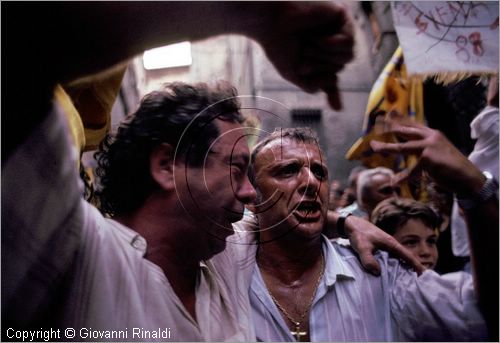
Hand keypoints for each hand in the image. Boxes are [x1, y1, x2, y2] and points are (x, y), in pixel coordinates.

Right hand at [250, 2, 354, 109]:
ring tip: (307, 42)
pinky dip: (329, 44)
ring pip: (348, 57)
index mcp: (318, 59)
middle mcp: (330, 45)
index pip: (331, 78)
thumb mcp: (294, 74)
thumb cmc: (278, 46)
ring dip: (324, 55)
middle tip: (301, 52)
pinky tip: (315, 36)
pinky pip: (347, 42)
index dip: (334, 93)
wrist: (270, 22)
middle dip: (319, 65)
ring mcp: (338, 30)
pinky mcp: (342, 17)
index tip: (337, 109)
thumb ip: (313, 87)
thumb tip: (335, 103)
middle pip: (340, 68)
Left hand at [328, 211, 424, 274]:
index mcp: (391, 243)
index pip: (408, 256)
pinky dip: (394, 266)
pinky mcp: (380, 248)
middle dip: (413, 268)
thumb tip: (377, 273)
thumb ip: (368, 259)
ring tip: (408, 281)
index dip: (417, 266)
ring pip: (398, 258)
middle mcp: (391, 245)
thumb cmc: (358, 234)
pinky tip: (392, 274)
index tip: (425, 275)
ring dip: (404, 268)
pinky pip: (391, 258)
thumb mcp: (362, 247)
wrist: (350, 224)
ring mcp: (386, 246)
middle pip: (406, 258)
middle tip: (419, 282)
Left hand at [370, 116, 485, 195]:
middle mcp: (430, 137)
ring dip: (386, 148)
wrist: (468, 177)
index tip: (389, 115)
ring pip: (402, 147)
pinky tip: (394, 182)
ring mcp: (429, 146)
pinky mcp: (427, 158)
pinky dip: (402, 177)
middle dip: (389, 129)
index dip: (400, 121)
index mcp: (433, 134)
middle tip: (376, 127)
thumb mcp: (438, 152)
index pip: (413, 126)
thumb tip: (410, 148)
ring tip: (374, 147)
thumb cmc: (453, 168)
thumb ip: (424, 148)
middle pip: (405, 132)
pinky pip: (410, 170)